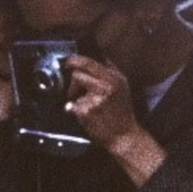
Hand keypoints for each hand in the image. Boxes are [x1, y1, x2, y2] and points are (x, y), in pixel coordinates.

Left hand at [64, 56, 165, 185]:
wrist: (124, 136)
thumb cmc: (122, 112)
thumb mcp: (123, 86)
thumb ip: (111, 70)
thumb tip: (98, 55)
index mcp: (113, 78)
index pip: (89, 62)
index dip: (74, 60)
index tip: (68, 62)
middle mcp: (105, 87)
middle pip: (77, 75)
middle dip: (73, 83)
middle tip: (75, 91)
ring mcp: (94, 99)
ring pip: (73, 91)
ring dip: (74, 97)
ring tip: (85, 105)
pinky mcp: (86, 112)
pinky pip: (72, 106)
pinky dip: (74, 110)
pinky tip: (86, 115)